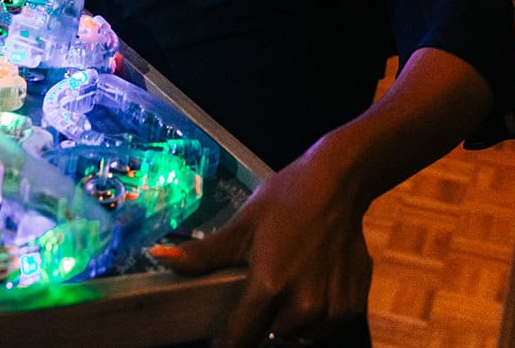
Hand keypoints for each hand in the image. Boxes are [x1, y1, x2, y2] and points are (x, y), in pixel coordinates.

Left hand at [151, 148, 371, 346]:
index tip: (221, 335)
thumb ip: (204, 255)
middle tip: (265, 286)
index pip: (240, 339)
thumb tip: (160, 257)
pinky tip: (315, 281)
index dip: (227, 341)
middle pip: (271, 336)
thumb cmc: (286, 199)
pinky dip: (319, 313)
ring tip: (291, 282)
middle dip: (263, 319)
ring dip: (291, 319)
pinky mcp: (354, 305)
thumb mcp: (242, 225)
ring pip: (300, 334)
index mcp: (270, 286)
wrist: (339, 183)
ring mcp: (333, 307)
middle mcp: (304, 305)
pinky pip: (327, 325)